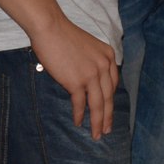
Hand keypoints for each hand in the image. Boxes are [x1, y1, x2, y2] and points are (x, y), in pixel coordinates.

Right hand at [34, 18, 119, 138]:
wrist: (50, 28)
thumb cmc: (64, 36)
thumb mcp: (89, 47)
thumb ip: (93, 63)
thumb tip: (90, 82)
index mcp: (108, 57)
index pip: (113, 85)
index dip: (110, 101)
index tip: (108, 112)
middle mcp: (104, 66)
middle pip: (108, 98)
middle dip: (107, 117)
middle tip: (106, 130)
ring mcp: (91, 75)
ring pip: (98, 105)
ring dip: (97, 122)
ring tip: (96, 134)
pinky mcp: (77, 82)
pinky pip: (80, 103)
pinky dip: (79, 114)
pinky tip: (78, 122)